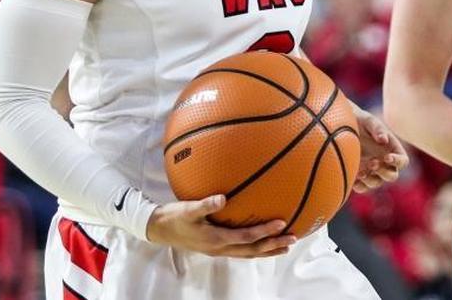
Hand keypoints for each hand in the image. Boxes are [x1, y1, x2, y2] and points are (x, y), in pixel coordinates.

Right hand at [146, 195, 295, 257]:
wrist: (158, 229)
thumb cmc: (174, 217)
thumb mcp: (187, 209)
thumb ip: (206, 204)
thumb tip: (222, 198)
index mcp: (215, 239)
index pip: (246, 237)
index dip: (264, 232)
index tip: (281, 223)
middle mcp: (219, 248)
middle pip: (252, 250)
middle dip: (273, 245)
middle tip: (293, 239)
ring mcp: (218, 250)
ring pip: (248, 253)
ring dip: (267, 250)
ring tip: (285, 247)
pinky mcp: (216, 248)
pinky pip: (241, 251)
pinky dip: (255, 249)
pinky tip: (264, 244)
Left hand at [352, 106, 409, 191]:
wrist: (341, 124)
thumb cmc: (360, 120)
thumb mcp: (368, 120)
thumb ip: (377, 129)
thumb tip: (383, 140)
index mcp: (392, 150)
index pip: (403, 161)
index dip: (398, 162)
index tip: (387, 157)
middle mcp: (384, 162)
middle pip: (392, 176)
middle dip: (383, 172)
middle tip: (372, 163)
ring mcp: (371, 170)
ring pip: (377, 183)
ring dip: (371, 180)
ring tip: (361, 172)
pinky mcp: (359, 175)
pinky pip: (363, 187)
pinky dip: (360, 186)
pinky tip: (353, 180)